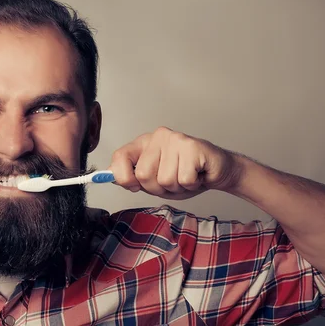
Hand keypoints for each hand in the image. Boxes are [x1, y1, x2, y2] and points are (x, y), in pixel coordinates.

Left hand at [108, 127, 239, 199]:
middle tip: (173, 181)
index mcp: (144, 143)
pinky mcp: (193, 146)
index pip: (120, 158)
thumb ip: (131, 177)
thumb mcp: (154, 180)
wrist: (217, 171)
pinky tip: (197, 175)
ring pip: (164, 180)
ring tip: (186, 176)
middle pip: (143, 175)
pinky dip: (191, 185)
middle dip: (158, 188)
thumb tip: (107, 176)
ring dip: (177, 187)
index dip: (123, 178)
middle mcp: (158, 137)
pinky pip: (183, 179)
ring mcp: (175, 139)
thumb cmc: (186, 174)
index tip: (134, 186)